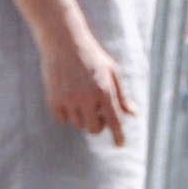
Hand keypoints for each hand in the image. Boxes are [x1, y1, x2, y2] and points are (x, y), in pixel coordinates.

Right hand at [41, 26, 136, 143]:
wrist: (64, 43)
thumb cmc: (92, 57)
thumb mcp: (112, 72)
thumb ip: (121, 95)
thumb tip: (133, 114)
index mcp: (104, 90)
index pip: (114, 120)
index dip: (118, 135)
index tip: (120, 145)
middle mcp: (87, 98)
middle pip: (94, 128)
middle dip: (97, 124)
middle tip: (96, 113)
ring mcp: (69, 100)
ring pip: (78, 124)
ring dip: (81, 117)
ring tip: (81, 99)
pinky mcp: (54, 101)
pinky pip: (62, 120)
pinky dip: (67, 114)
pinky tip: (68, 98)